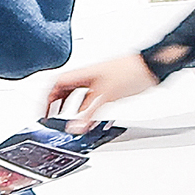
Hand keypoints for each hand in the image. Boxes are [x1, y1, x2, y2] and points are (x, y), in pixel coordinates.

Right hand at [43, 54, 157, 131]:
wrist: (151, 67)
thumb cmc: (130, 71)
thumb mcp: (106, 95)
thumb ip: (89, 113)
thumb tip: (74, 127)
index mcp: (83, 74)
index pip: (57, 84)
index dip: (47, 98)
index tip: (43, 111)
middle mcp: (88, 77)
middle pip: (65, 89)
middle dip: (56, 103)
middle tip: (51, 116)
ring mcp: (98, 82)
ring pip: (78, 95)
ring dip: (71, 107)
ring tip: (67, 120)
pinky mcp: (109, 89)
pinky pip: (91, 100)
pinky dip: (86, 110)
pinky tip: (90, 118)